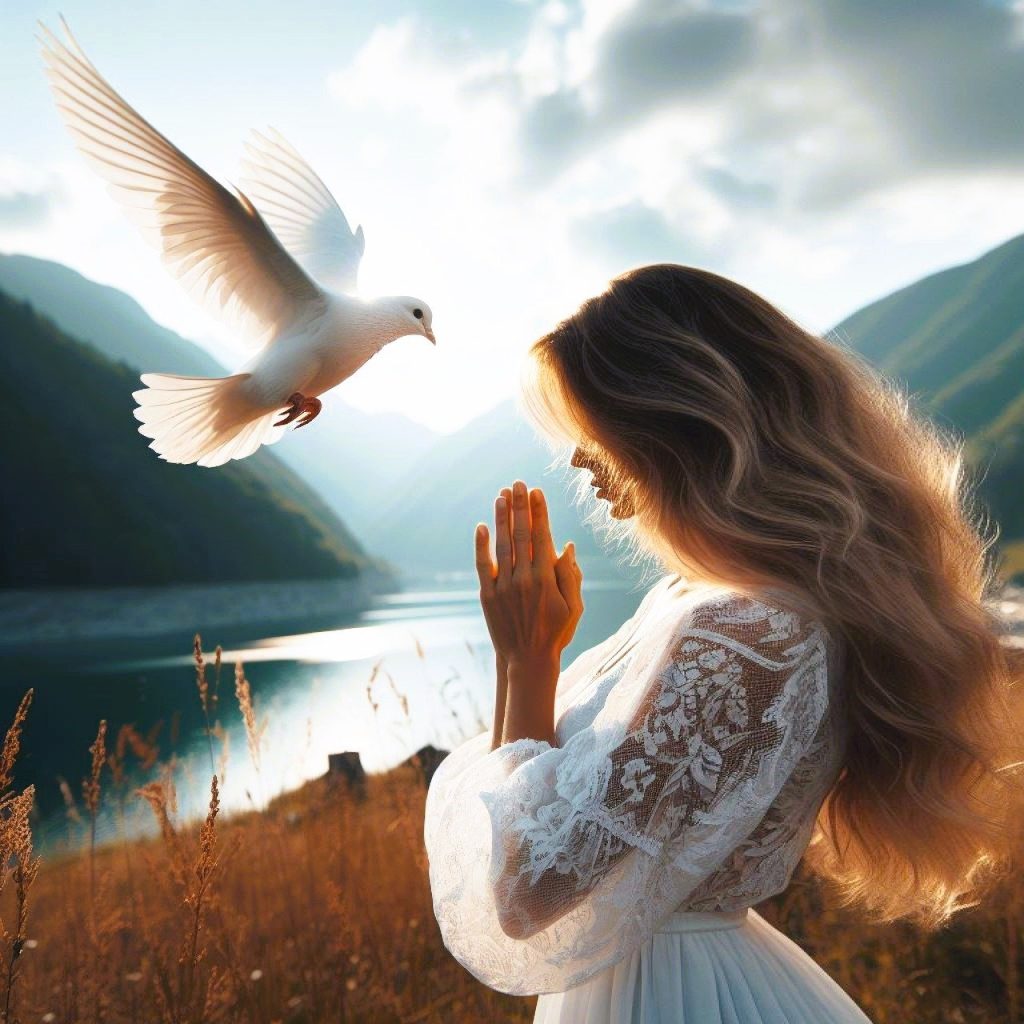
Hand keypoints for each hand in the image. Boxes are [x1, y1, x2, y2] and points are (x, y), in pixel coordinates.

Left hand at [475, 480, 583, 668]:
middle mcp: (524, 579)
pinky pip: (483, 566)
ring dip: (501, 518)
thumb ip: (571, 575)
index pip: (542, 537)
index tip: (537, 492)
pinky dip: (481, 545)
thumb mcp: (574, 607)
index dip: (539, 512)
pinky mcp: (488, 596)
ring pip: (501, 545)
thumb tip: (566, 545)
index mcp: (546, 579)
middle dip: (520, 506)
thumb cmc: (556, 632)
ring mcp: (503, 587)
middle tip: (519, 483)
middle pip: (521, 534)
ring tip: (502, 495)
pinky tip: (482, 526)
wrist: (527, 660)